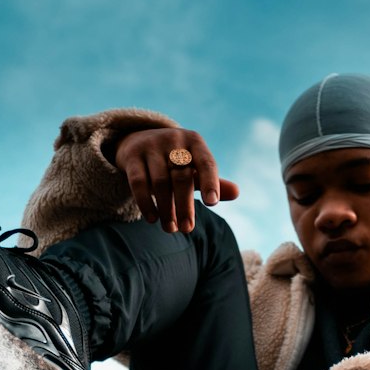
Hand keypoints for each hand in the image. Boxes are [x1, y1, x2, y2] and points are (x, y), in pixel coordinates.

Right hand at [113, 128, 239, 233]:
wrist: (139, 141)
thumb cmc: (174, 160)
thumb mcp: (195, 167)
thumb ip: (212, 182)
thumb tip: (236, 192)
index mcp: (194, 142)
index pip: (206, 163)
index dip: (210, 183)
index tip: (212, 204)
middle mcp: (173, 140)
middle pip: (181, 177)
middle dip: (185, 206)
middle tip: (187, 229)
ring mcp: (151, 146)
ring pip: (160, 182)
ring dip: (166, 209)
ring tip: (170, 228)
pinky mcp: (132, 156)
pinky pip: (138, 182)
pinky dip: (145, 202)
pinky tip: (152, 219)